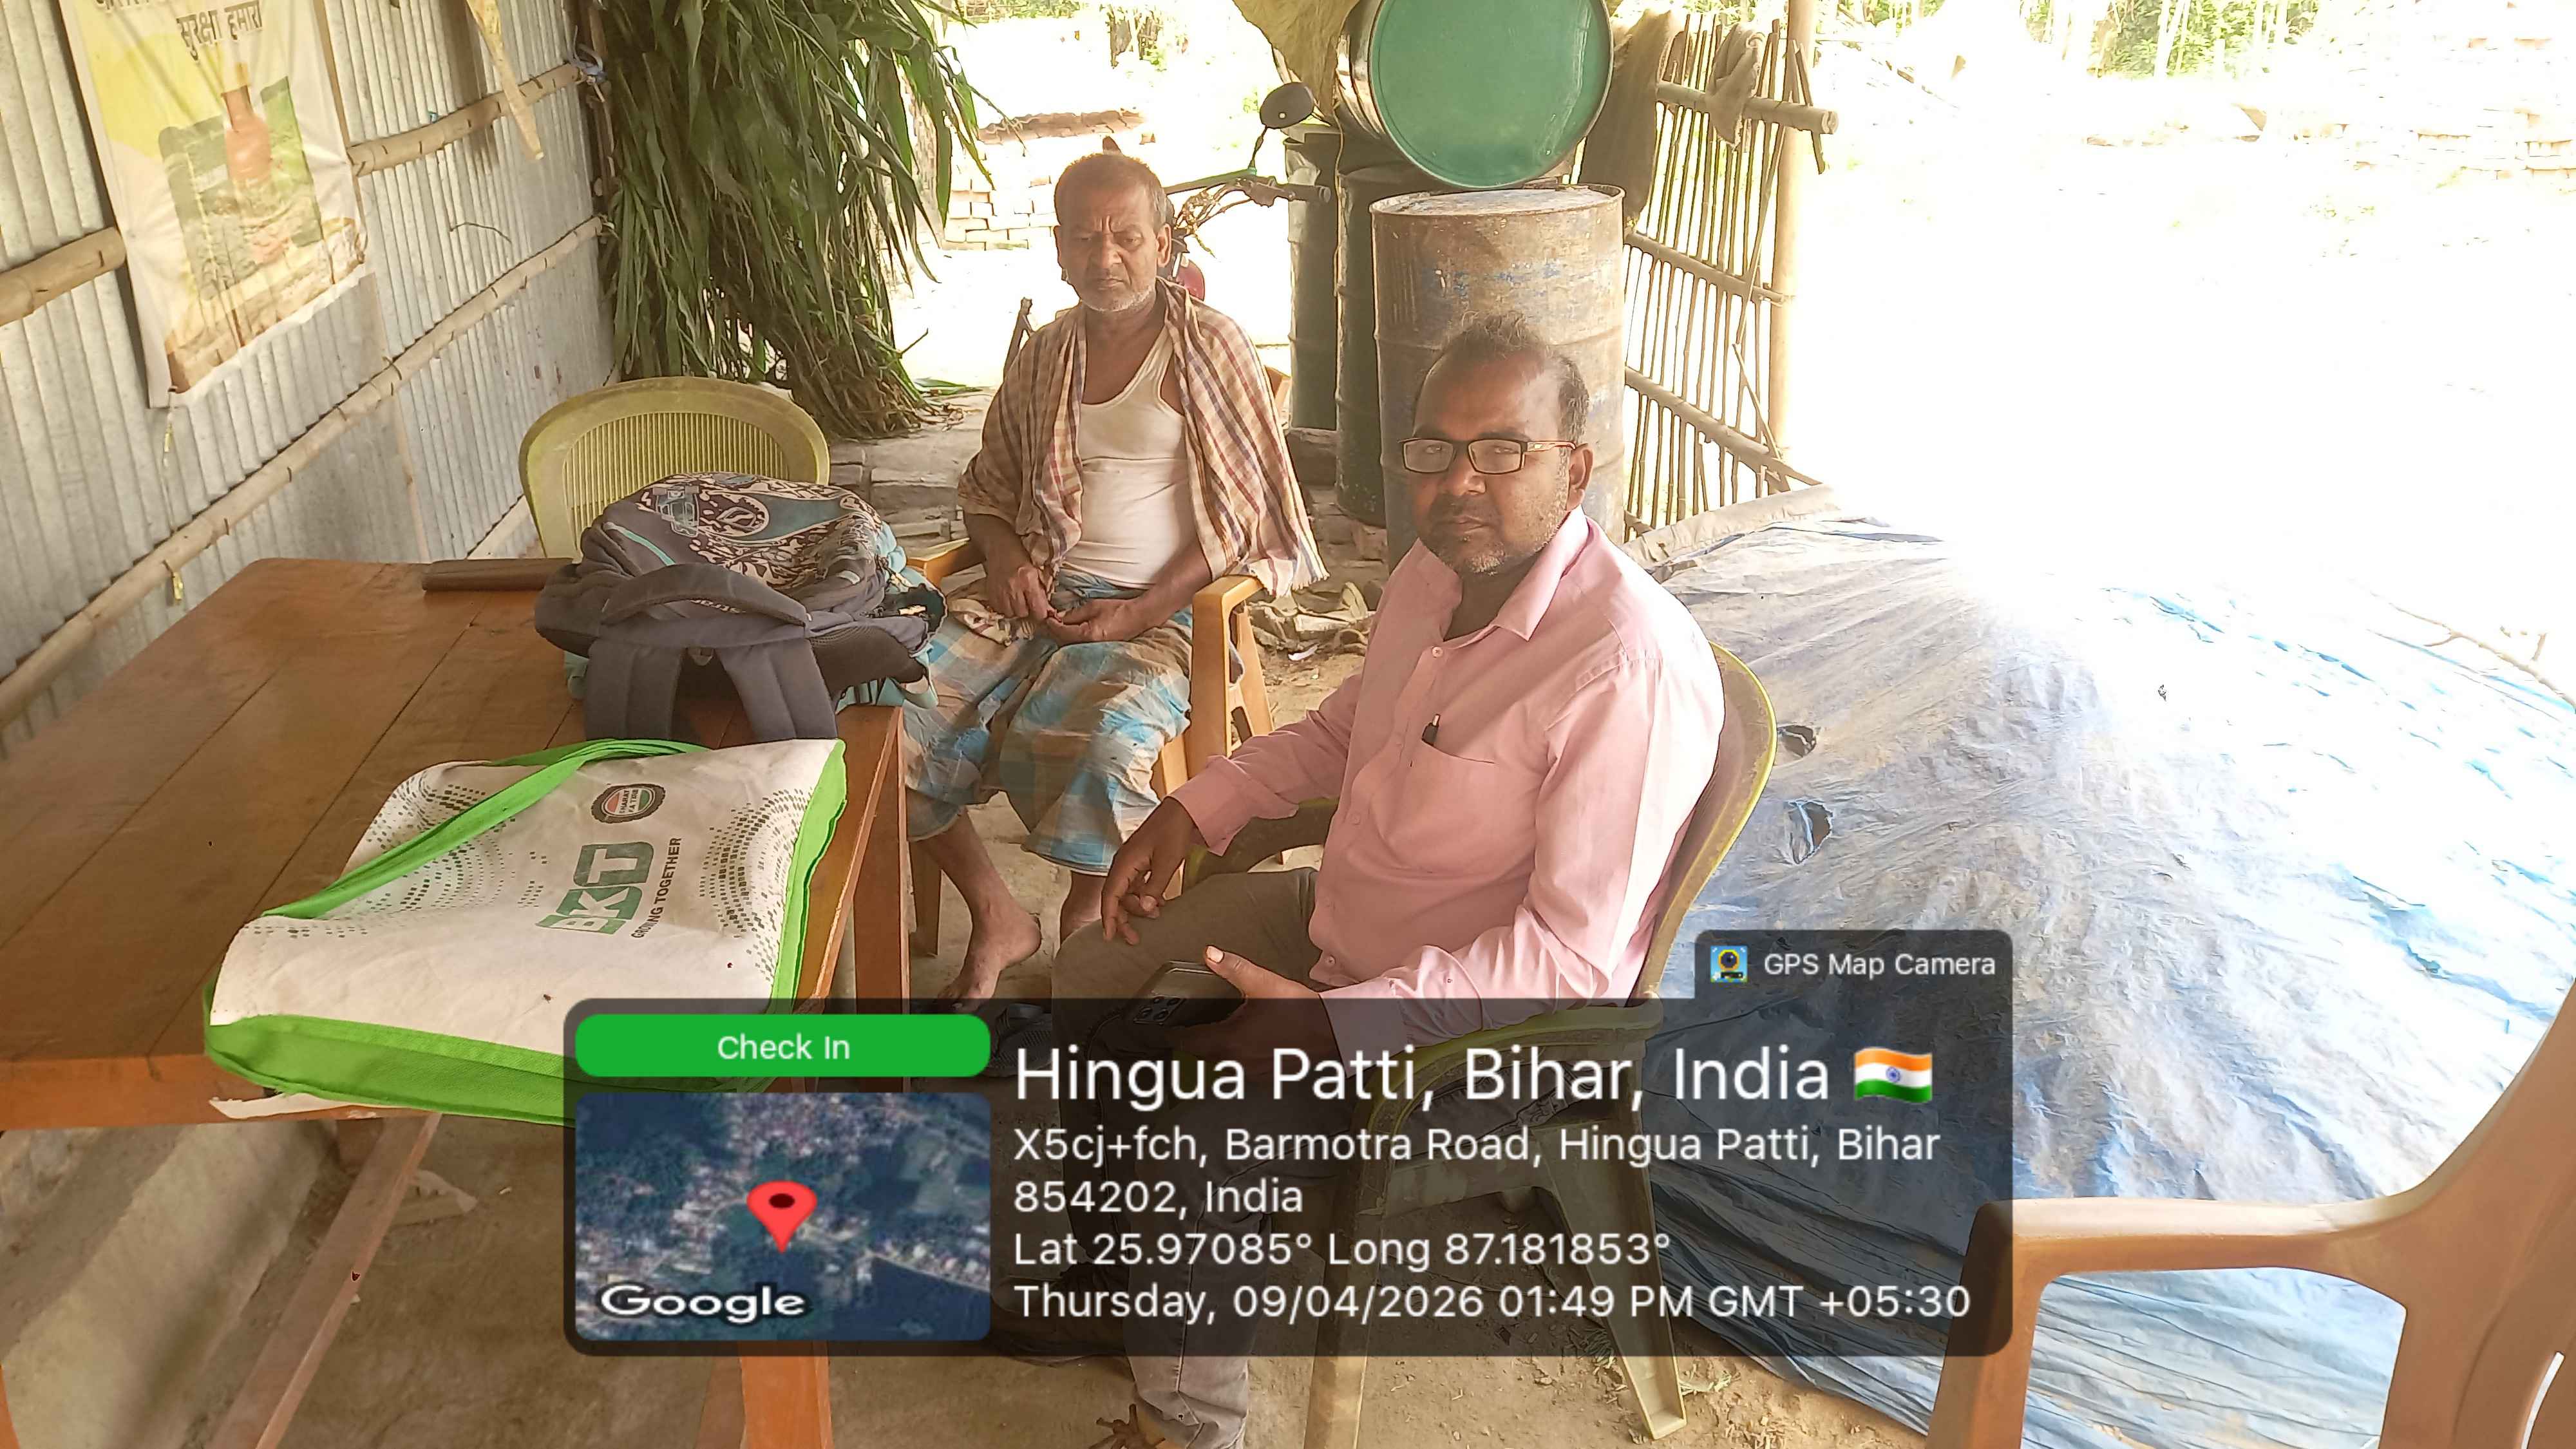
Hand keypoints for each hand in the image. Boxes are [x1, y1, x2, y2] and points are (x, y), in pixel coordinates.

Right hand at [994, 561, 1053, 621]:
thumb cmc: (1020, 556)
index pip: (1038, 610)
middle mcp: (1014, 588)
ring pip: (1010, 613)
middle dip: (1027, 610)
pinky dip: (1003, 606)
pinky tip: (1006, 597)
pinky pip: (998, 609)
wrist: (999, 547)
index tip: (1040, 611)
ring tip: (1016, 599)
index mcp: (1029, 581)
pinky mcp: (990, 592)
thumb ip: (1041, 590)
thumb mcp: (1036, 570)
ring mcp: (1000, 591)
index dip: (1041, 613)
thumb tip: (1047, 609)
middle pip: (1023, 613)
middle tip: (1027, 601)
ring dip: (1014, 609)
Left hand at [1042, 596, 1153, 644]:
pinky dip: (1071, 639)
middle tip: (1050, 620)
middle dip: (1055, 631)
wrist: (1137, 618)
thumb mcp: (1093, 606)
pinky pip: (1078, 646)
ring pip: (1070, 645)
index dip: (1051, 624)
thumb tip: (1059, 617)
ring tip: (1060, 625)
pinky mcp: (1097, 649)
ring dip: (1062, 636)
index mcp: (1086, 634)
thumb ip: (1074, 613)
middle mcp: (1088, 645)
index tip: (1047, 617)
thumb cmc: (1117, 610)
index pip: (1061, 632)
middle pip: (1063, 641)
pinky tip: (1071, 631)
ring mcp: (1093, 649)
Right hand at [1100, 798, 1202, 944]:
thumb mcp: (1167, 862)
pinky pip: (1137, 886)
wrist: (1182, 812)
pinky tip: (1159, 905)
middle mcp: (1123, 864)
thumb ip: (1155, 888)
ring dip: (1138, 908)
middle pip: (1116, 898)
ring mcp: (1131, 864)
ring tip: (1156, 916)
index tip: (1108, 935)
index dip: (1108, 917)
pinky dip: (1146, 897)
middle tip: (1134, 938)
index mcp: (1124, 863)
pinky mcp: (1141, 863)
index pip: (1110, 895)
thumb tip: (1146, 909)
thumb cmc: (1173, 832)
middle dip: (1123, 919)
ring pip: (1127, 894)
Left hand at [1171, 947, 1340, 1063]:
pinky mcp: (1267, 1074)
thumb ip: (1233, 968)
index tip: (1160, 1029)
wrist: (1333, 1032)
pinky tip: (1244, 1044)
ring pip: (1222, 1062)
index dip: (1172, 1034)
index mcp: (1230, 1040)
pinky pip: (1241, 1067)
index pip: (1189, 1040)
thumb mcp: (1264, 983)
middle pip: (1203, 1053)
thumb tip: (1209, 954)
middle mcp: (1237, 1060)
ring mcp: (1252, 1071)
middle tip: (1185, 1027)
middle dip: (1193, 1040)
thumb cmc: (1301, 1010)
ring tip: (1213, 1033)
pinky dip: (1236, 1056)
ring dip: (1215, 1049)